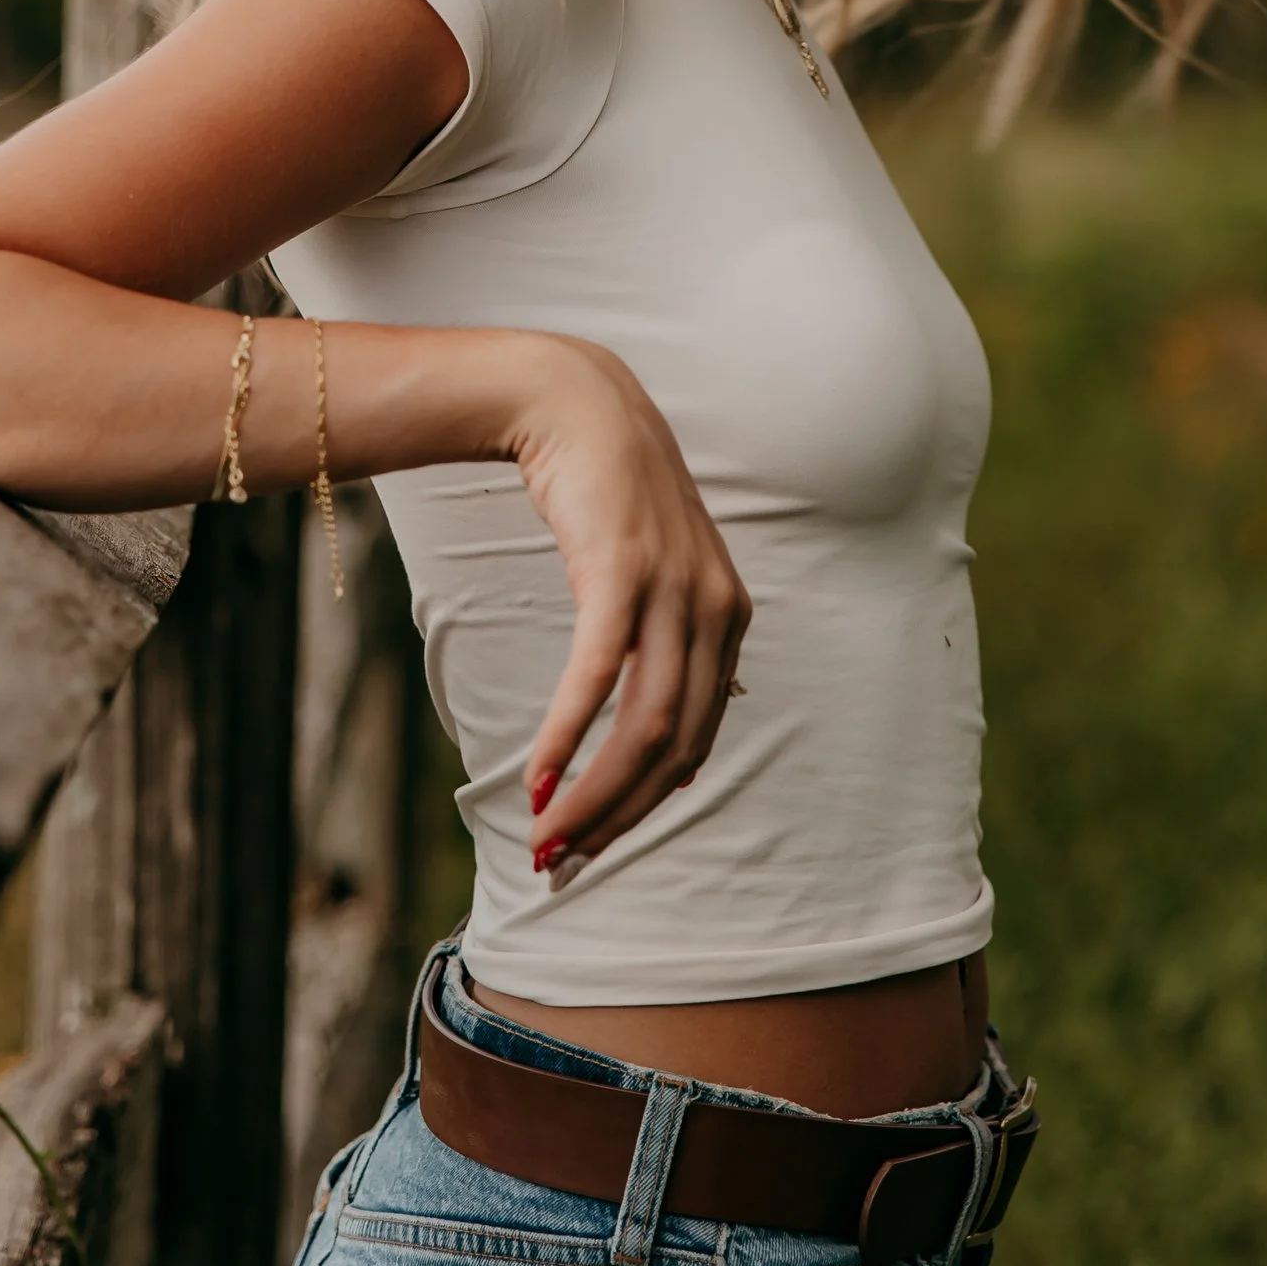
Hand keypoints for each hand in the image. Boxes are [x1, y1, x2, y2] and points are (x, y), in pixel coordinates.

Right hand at [509, 337, 752, 868]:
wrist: (574, 402)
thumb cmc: (605, 494)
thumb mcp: (654, 574)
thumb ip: (669, 647)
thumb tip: (674, 746)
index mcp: (727, 619)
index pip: (694, 742)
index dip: (644, 806)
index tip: (593, 844)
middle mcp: (713, 610)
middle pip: (672, 750)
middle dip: (615, 818)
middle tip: (560, 863)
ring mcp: (671, 590)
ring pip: (641, 727)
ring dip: (591, 794)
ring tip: (544, 834)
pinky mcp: (621, 572)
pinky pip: (598, 676)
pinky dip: (569, 736)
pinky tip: (539, 776)